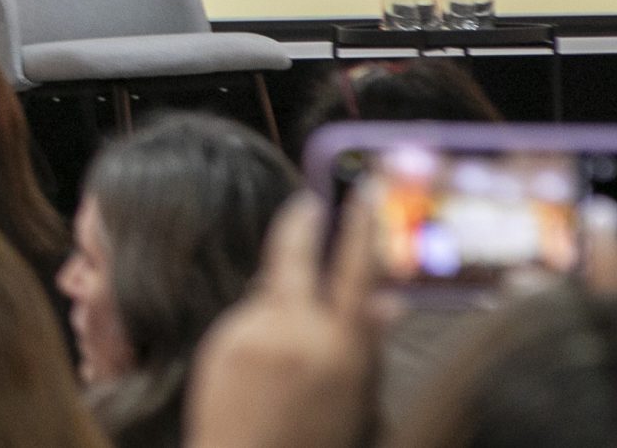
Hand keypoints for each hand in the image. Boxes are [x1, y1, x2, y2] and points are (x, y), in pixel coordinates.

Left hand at [186, 194, 377, 447]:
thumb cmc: (312, 442)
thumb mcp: (358, 399)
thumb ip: (369, 345)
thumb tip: (392, 302)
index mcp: (341, 349)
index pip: (356, 270)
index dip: (361, 226)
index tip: (364, 193)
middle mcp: (296, 334)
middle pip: (295, 253)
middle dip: (303, 220)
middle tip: (310, 202)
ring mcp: (254, 334)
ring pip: (270, 290)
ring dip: (283, 296)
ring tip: (292, 344)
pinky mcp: (224, 341)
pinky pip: (248, 316)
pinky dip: (261, 324)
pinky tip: (266, 363)